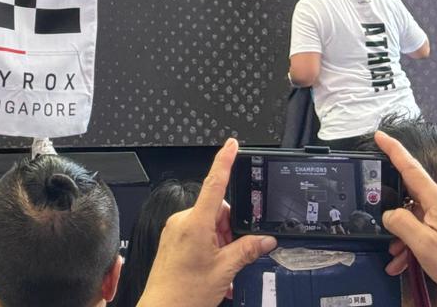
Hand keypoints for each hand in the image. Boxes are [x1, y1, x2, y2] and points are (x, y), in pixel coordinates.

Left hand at [139, 139, 274, 306]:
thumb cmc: (185, 293)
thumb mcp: (225, 271)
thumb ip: (247, 250)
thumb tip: (264, 239)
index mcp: (196, 222)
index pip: (214, 182)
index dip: (224, 160)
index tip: (232, 144)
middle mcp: (183, 220)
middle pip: (217, 210)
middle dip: (230, 228)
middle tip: (234, 252)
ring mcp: (176, 229)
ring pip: (208, 224)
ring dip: (221, 240)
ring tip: (222, 267)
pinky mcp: (172, 239)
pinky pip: (197, 233)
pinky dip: (210, 245)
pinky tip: (213, 267)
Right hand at [376, 131, 436, 306]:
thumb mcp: (423, 243)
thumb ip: (400, 222)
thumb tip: (389, 214)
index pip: (410, 167)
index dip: (393, 149)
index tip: (380, 136)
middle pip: (409, 194)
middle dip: (392, 208)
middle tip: (377, 215)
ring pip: (416, 217)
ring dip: (402, 233)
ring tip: (395, 253)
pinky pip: (425, 230)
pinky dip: (413, 243)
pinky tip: (405, 261)